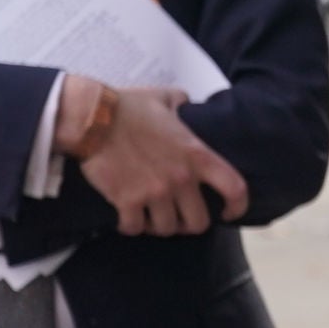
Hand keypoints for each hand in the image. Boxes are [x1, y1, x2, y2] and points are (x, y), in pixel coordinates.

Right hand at [74, 81, 247, 236]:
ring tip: (151, 215)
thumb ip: (183, 103)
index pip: (235, 188)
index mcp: (197, 155)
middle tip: (178, 217)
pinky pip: (135, 227)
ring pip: (167, 229)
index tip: (229, 212)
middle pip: (199, 223)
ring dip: (159, 225)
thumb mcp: (165, 98)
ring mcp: (154, 192)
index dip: (238, 206)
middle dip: (189, 223)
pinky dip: (131, 226)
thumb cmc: (127, 106)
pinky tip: (127, 217)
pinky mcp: (127, 201)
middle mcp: (181, 178)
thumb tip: (187, 104)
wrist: (90, 118)